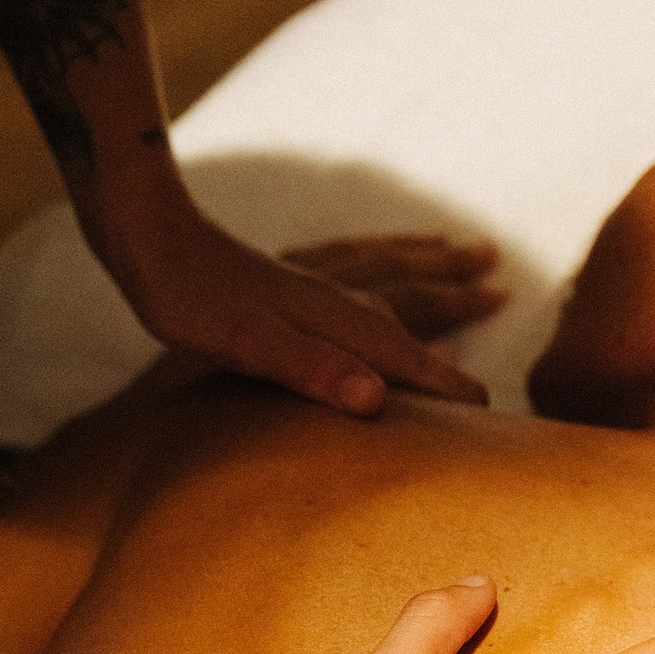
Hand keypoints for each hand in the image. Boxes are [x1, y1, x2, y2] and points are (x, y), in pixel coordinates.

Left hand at [96, 199, 499, 413]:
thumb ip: (314, 370)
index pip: (414, 360)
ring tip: (466, 253)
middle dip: (460, 301)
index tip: (491, 416)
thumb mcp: (249, 346)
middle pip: (416, 303)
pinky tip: (379, 263)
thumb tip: (376, 397)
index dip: (452, 390)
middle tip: (506, 294)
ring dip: (432, 268)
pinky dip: (386, 258)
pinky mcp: (289, 274)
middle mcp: (341, 297)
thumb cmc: (193, 299)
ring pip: (391, 275)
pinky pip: (359, 263)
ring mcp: (317, 281)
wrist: (148, 237)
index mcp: (342, 324)